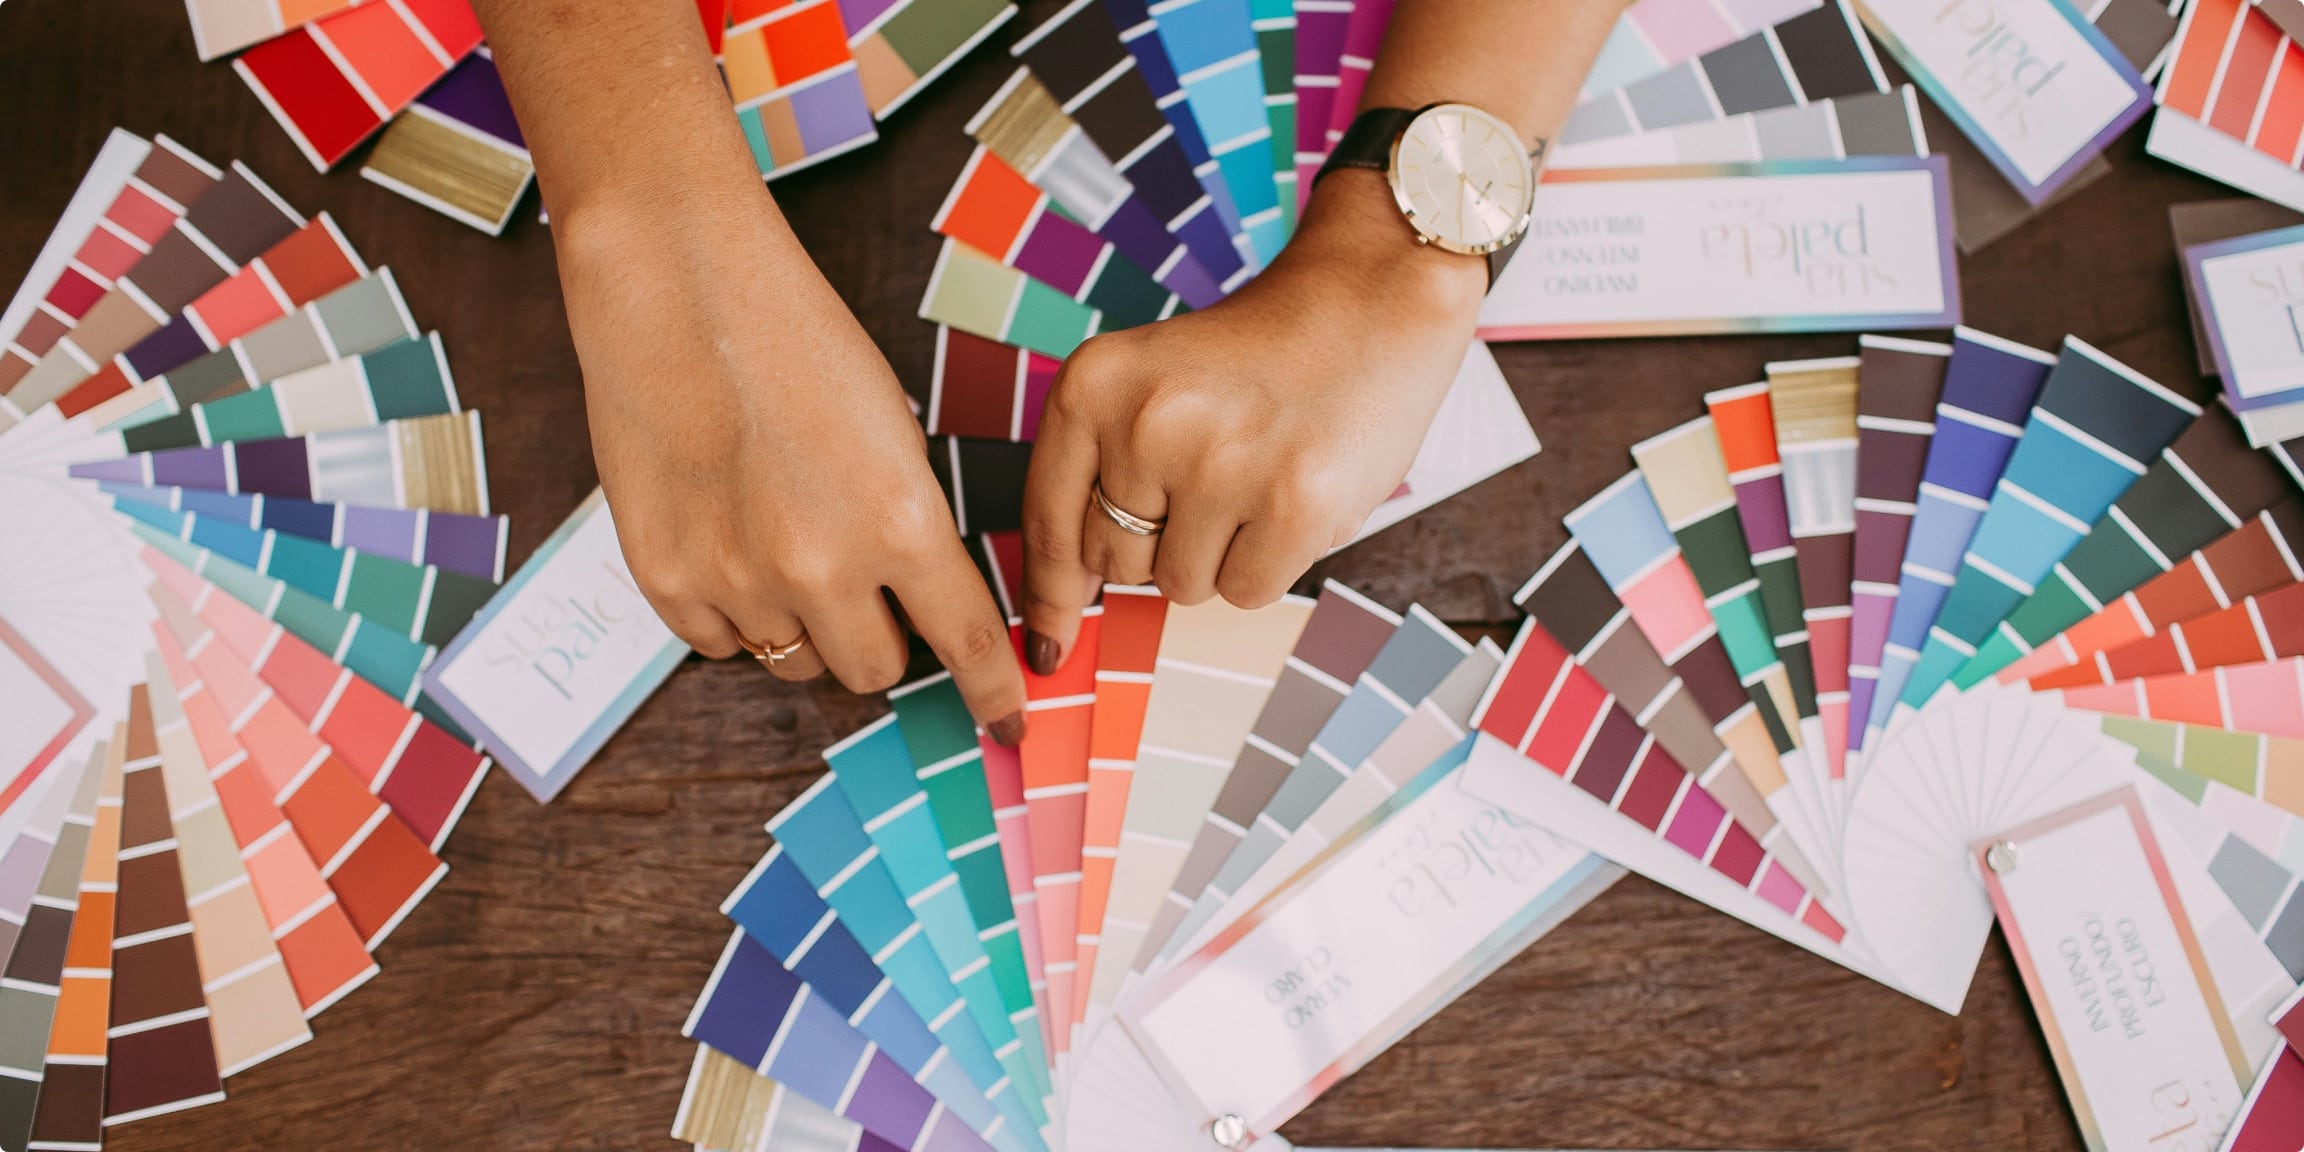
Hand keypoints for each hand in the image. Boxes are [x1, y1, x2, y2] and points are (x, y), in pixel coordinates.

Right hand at [555, 178, 1026, 742]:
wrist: (678, 289)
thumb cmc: (794, 340)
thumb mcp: (892, 430)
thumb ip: (910, 524)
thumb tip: (923, 600)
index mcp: (900, 521)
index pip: (967, 641)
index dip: (995, 690)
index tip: (1008, 721)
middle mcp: (822, 567)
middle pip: (875, 669)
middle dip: (881, 637)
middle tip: (862, 583)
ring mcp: (737, 580)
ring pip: (795, 661)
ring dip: (805, 625)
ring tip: (782, 541)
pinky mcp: (666, 579)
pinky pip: (721, 643)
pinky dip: (735, 612)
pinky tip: (727, 541)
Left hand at [1018, 170, 1489, 671]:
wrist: (1370, 300)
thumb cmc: (1256, 359)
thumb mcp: (1146, 389)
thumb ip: (1097, 482)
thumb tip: (1059, 612)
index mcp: (1092, 386)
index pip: (1050, 526)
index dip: (1049, 598)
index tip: (1049, 647)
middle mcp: (1145, 423)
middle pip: (1116, 564)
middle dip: (1158, 545)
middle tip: (1212, 480)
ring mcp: (1220, 465)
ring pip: (1181, 585)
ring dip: (1218, 553)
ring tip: (1256, 475)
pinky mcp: (1293, 504)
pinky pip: (1245, 592)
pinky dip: (1269, 563)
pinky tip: (1290, 495)